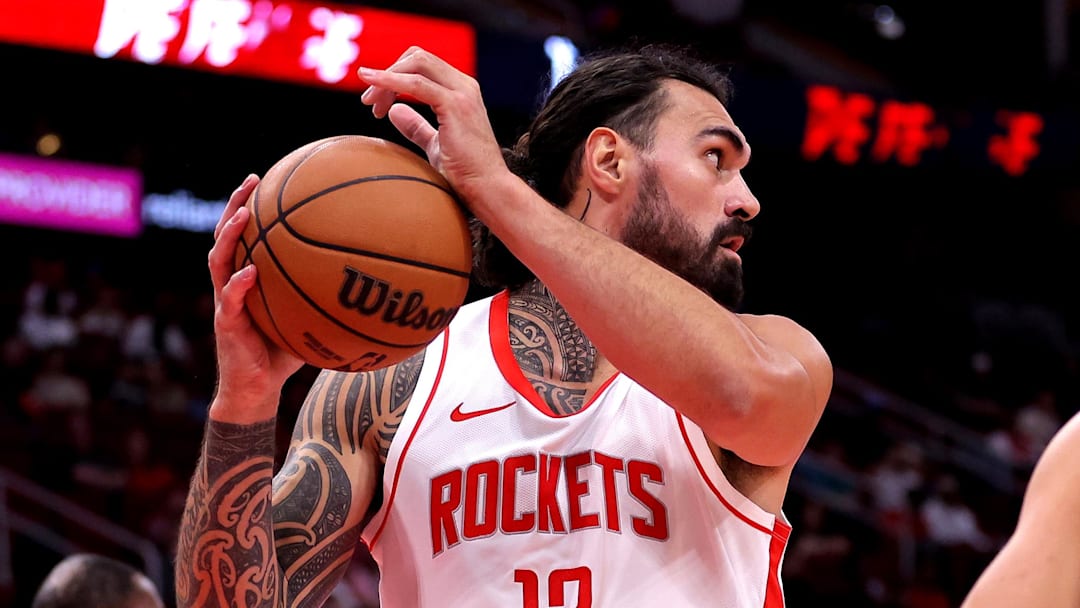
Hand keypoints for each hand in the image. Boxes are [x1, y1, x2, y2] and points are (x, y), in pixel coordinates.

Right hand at [207, 175, 302, 419]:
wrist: (256, 391)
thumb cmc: (282, 353)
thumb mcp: (306, 318)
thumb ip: (322, 296)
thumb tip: (365, 281)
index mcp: (247, 278)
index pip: (244, 235)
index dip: (249, 205)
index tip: (263, 179)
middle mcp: (231, 284)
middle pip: (225, 235)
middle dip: (236, 205)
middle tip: (252, 181)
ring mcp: (226, 303)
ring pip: (219, 261)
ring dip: (230, 236)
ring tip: (244, 215)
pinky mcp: (226, 325)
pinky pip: (230, 301)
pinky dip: (239, 285)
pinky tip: (250, 271)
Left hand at [358, 47, 509, 203]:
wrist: (488, 189)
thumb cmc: (466, 174)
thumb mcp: (435, 145)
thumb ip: (417, 126)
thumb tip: (394, 111)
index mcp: (461, 91)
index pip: (422, 66)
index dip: (395, 76)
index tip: (377, 103)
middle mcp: (464, 86)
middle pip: (417, 58)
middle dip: (388, 73)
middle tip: (369, 102)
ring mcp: (462, 93)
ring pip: (416, 63)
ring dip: (386, 78)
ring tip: (371, 103)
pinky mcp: (455, 105)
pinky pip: (415, 83)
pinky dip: (390, 81)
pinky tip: (373, 88)